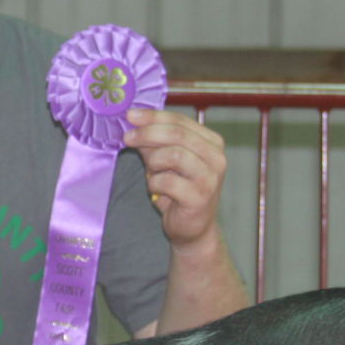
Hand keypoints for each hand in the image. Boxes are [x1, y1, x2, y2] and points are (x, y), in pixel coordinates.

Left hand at [123, 107, 226, 252]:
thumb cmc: (179, 191)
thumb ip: (154, 141)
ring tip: (151, 173)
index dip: (153, 116)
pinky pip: (167, 181)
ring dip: (153, 163)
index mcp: (211, 142)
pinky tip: (156, 190)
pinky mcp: (200, 196)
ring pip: (174, 155)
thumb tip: (134, 122)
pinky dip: (154, 183)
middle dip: (147, 133)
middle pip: (177, 134)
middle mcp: (216, 157)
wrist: (193, 228)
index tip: (130, 116)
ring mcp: (210, 177)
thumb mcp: (166, 160)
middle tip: (128, 138)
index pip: (180, 121)